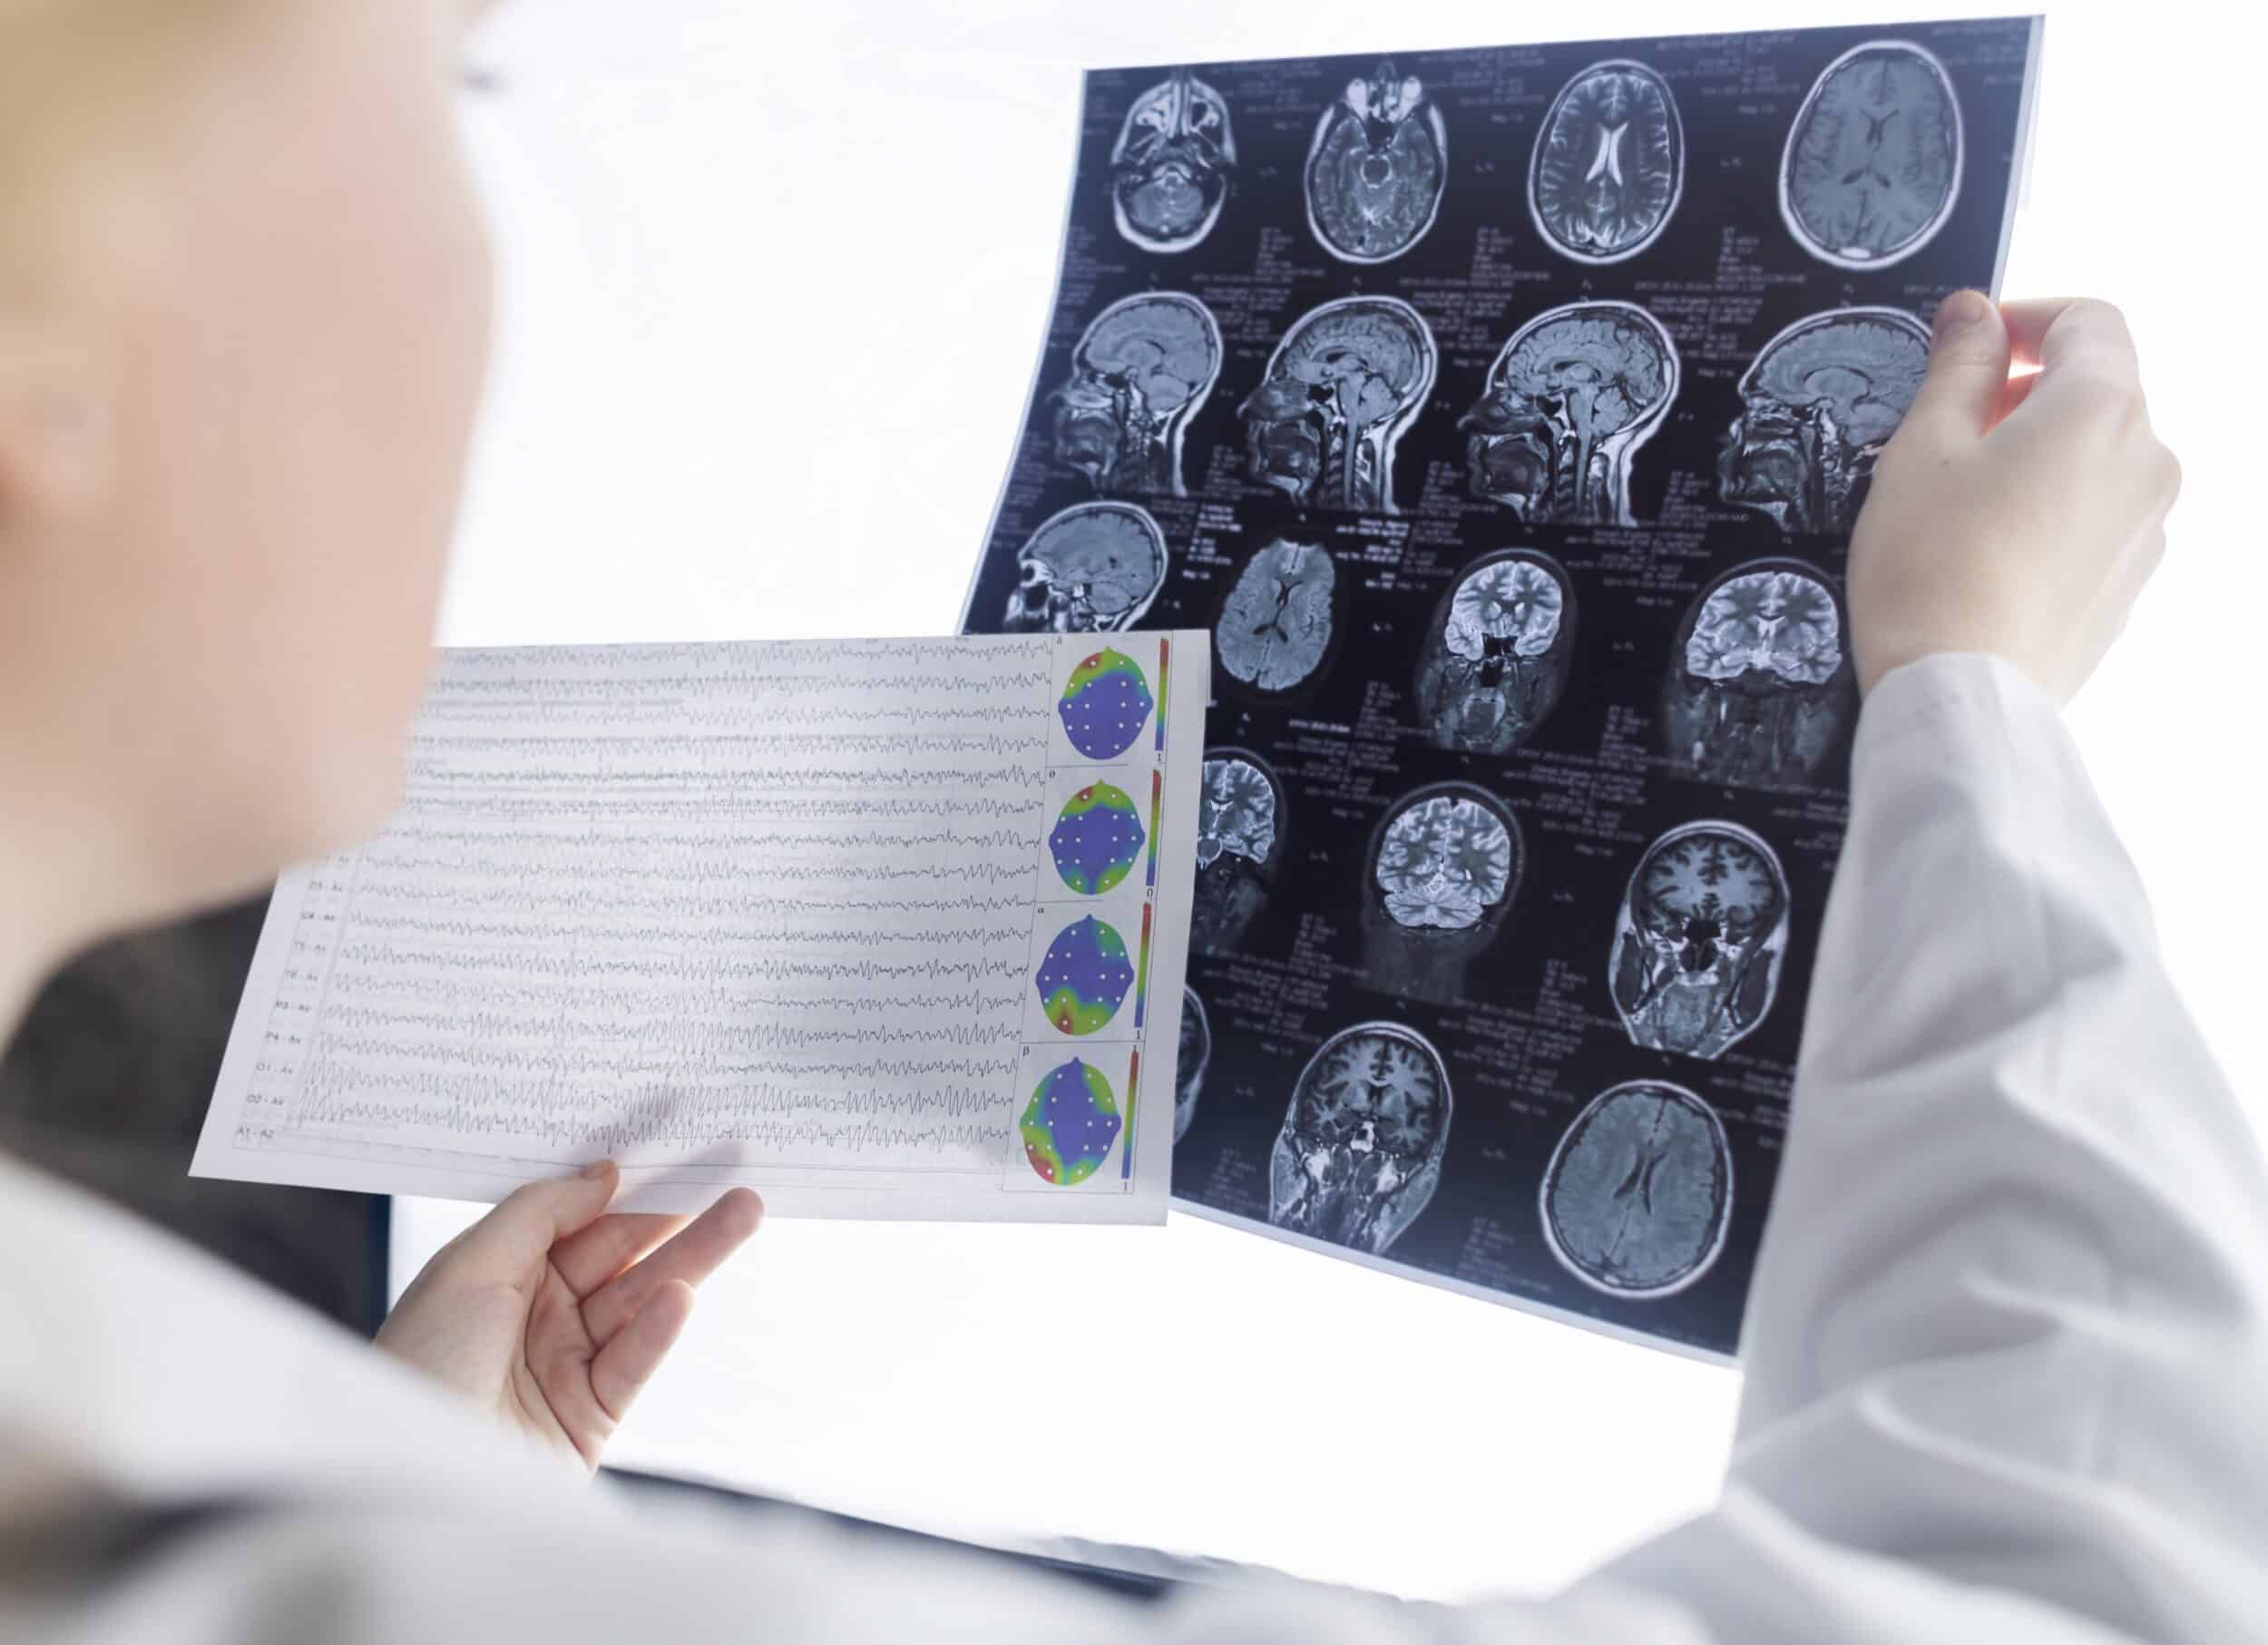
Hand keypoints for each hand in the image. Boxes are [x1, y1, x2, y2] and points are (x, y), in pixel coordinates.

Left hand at [376, 1162, 762, 1471]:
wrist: (404, 1481)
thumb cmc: (419, 1370)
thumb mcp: (467, 1269)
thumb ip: (540, 1213)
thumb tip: (602, 1175)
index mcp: (495, 1274)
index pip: (575, 1219)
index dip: (624, 1185)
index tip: (675, 1149)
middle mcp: (533, 1317)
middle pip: (619, 1255)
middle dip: (675, 1216)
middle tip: (731, 1174)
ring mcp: (564, 1366)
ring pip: (640, 1301)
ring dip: (691, 1259)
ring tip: (743, 1214)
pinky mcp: (589, 1417)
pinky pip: (632, 1362)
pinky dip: (658, 1329)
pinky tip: (681, 1297)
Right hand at [1850, 292, 2182, 701]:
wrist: (1960, 691)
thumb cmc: (1931, 566)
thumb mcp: (1923, 447)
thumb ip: (1958, 367)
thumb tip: (1973, 313)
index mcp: (2101, 408)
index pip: (2088, 320)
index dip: (2025, 317)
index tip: (1970, 343)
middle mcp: (2146, 458)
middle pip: (2099, 388)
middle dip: (2027, 389)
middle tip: (1949, 426)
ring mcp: (2147, 524)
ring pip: (2099, 455)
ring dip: (2041, 451)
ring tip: (1964, 498)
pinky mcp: (2132, 580)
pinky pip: (2098, 516)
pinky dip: (2053, 508)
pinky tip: (1989, 549)